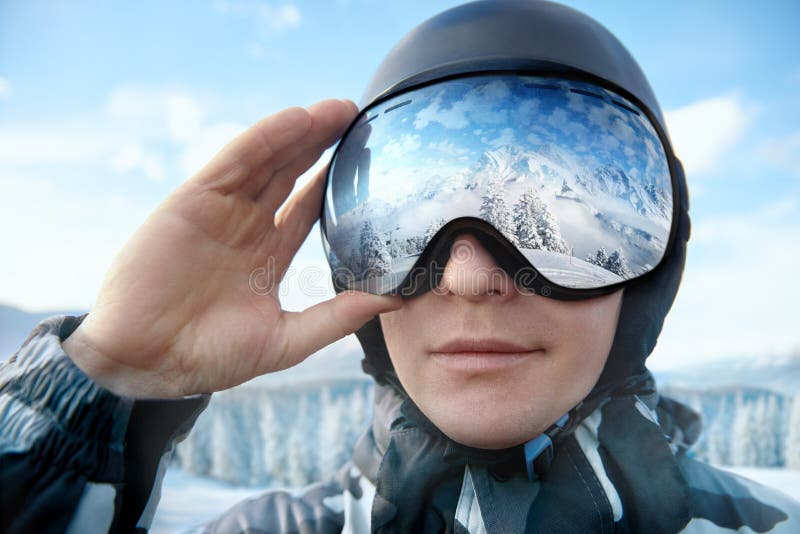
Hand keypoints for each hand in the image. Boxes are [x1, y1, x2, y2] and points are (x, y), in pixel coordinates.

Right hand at [63, 99, 401, 397]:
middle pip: (291, 175)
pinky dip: (266, 138)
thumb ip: (336, 318)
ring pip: (268, 161)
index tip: (369, 164)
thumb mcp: (285, 340)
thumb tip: (391, 302)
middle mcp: (246, 228)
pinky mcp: (194, 200)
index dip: (334, 184)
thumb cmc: (209, 358)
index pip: (307, 209)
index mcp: (266, 257)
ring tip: (340, 109)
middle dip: (323, 146)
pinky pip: (235, 161)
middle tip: (359, 119)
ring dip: (302, 133)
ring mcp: (221, 211)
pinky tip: (298, 119)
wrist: (146, 362)